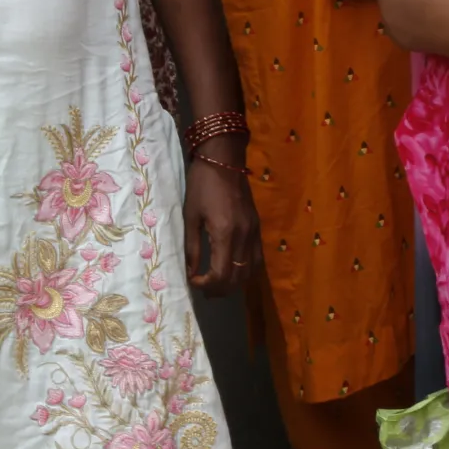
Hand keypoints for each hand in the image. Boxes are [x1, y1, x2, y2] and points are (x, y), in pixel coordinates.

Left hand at [184, 151, 260, 295]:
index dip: (206, 284)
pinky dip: (246, 270)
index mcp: (225, 233)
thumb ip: (191, 248)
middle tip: (203, 288)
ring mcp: (254, 232)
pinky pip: (257, 258)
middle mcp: (244, 236)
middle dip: (220, 289)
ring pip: (251, 271)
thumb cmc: (201, 185)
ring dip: (235, 283)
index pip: (221, 274)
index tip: (193, 280)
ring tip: (217, 283)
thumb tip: (190, 273)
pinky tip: (233, 269)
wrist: (223, 159)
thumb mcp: (190, 216)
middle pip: (238, 277)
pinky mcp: (257, 227)